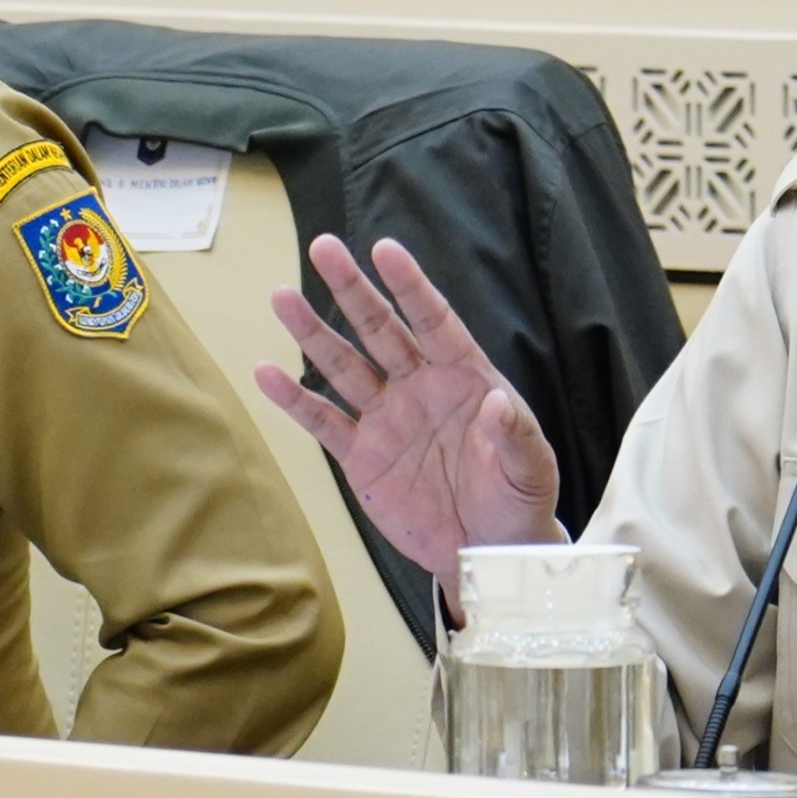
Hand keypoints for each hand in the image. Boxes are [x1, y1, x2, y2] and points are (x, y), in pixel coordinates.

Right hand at [258, 235, 565, 597]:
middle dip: (353, 289)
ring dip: (313, 332)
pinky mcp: (363, 456)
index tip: (385, 249)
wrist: (488, 551)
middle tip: (323, 246)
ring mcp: (388, 418)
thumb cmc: (520, 499)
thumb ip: (515, 434)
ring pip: (344, 365)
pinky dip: (294, 399)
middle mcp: (421, 386)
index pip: (434, 320)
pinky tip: (266, 371)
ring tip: (281, 296)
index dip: (410, 286)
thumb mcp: (531, 467)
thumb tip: (497, 402)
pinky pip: (324, 421)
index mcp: (466, 376)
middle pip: (381, 329)